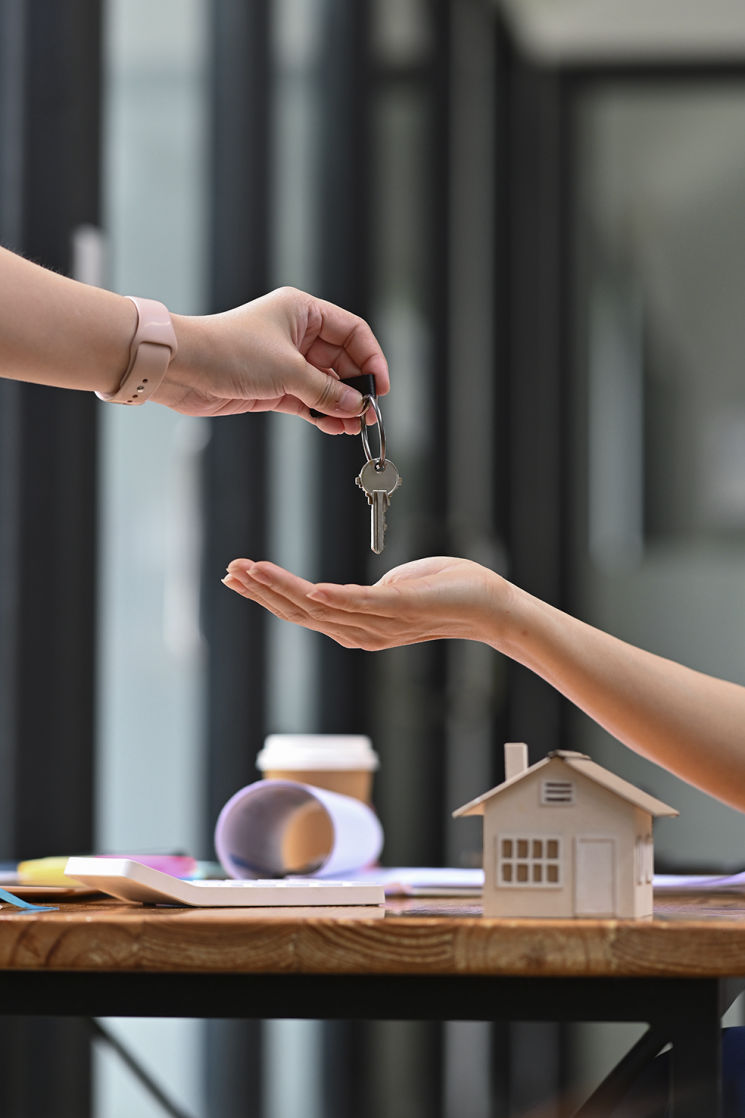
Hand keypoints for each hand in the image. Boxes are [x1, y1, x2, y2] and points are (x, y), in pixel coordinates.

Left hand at [159, 287, 388, 432]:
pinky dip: (321, 413)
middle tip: (369, 413)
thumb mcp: (287, 370)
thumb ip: (325, 391)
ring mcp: (284, 361)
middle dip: (356, 387)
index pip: (352, 331)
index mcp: (303, 311)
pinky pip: (307, 400)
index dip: (371, 358)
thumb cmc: (228, 350)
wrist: (182, 368)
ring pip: (324, 384)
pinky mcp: (272, 386)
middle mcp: (296, 333)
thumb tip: (355, 406)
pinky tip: (336, 427)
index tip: (380, 386)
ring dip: (340, 404)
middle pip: (341, 360)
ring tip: (355, 426)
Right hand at [222, 556, 508, 648]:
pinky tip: (311, 588)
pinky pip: (360, 606)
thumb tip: (350, 589)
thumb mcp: (397, 588)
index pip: (301, 610)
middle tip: (231, 571)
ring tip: (252, 570)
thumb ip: (368, 591)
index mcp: (357, 624)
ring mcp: (380, 624)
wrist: (490, 605)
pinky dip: (334, 599)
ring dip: (283, 589)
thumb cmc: (447, 590)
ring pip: (320, 609)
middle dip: (262, 591)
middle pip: (300, 613)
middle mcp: (362, 632)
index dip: (267, 594)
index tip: (238, 575)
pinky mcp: (400, 610)